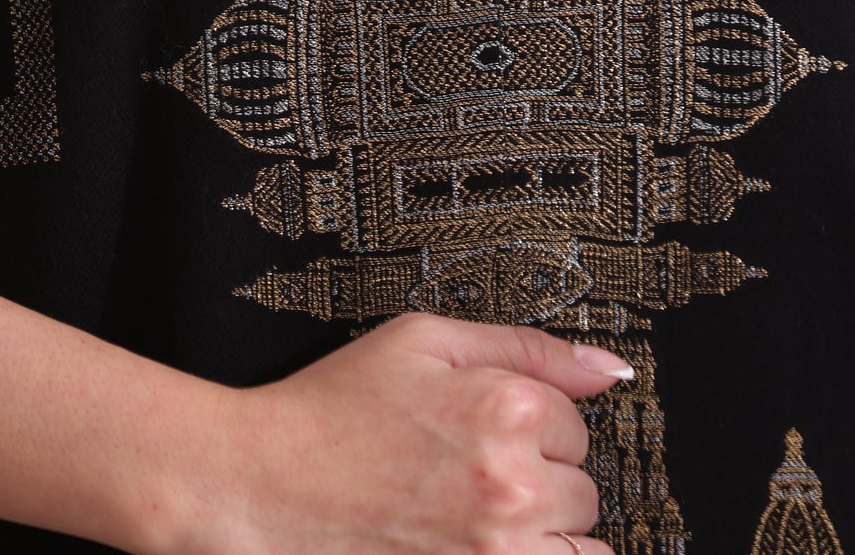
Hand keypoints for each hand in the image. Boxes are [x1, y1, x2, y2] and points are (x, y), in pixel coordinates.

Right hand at [186, 311, 625, 554]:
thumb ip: (526, 347)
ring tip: (478, 515)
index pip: (574, 420)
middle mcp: (511, 485)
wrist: (265, 485)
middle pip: (583, 489)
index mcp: (504, 407)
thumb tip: (610, 368)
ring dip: (542, 532)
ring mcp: (497, 552)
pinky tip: (483, 540)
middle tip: (470, 470)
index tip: (482, 425)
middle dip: (538, 478)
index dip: (530, 419)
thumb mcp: (423, 342)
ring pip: (579, 547)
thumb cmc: (335, 409)